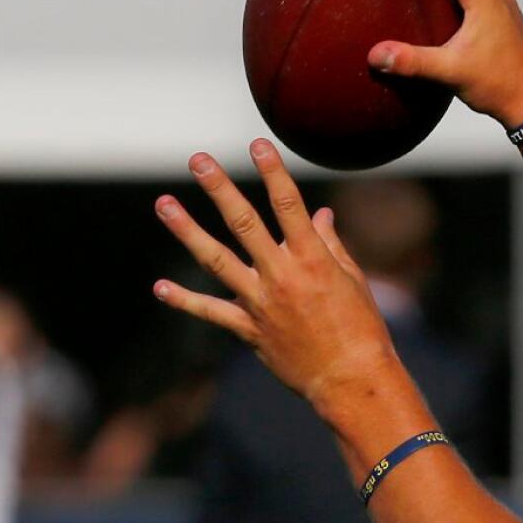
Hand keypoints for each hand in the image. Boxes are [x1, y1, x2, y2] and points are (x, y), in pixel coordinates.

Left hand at [153, 139, 396, 408]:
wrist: (350, 379)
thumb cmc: (362, 327)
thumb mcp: (352, 279)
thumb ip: (329, 245)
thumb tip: (319, 216)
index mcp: (313, 259)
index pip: (289, 204)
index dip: (273, 171)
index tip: (258, 144)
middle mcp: (282, 276)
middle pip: (244, 223)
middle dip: (219, 189)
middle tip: (198, 161)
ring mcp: (260, 302)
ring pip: (216, 260)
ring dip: (187, 231)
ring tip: (163, 204)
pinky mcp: (248, 330)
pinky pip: (210, 311)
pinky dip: (184, 299)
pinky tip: (160, 286)